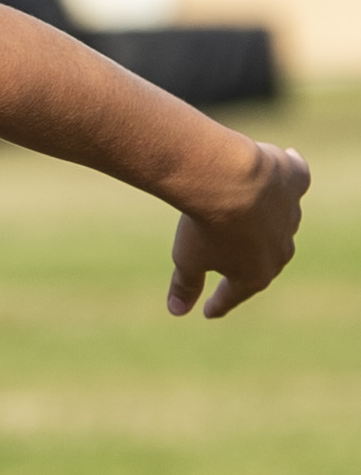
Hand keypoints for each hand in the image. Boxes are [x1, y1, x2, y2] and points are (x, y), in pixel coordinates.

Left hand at [168, 139, 310, 317]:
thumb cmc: (205, 226)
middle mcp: (282, 248)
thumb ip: (186, 285)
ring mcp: (291, 215)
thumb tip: (177, 311)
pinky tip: (288, 162)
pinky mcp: (294, 182)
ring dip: (269, 221)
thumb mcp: (187, 259)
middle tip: (236, 269)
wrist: (229, 182)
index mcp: (256, 274)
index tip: (208, 311)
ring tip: (260, 223)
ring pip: (282, 222)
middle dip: (250, 265)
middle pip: (264, 259)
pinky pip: (296, 180)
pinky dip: (291, 176)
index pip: (235, 294)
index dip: (219, 303)